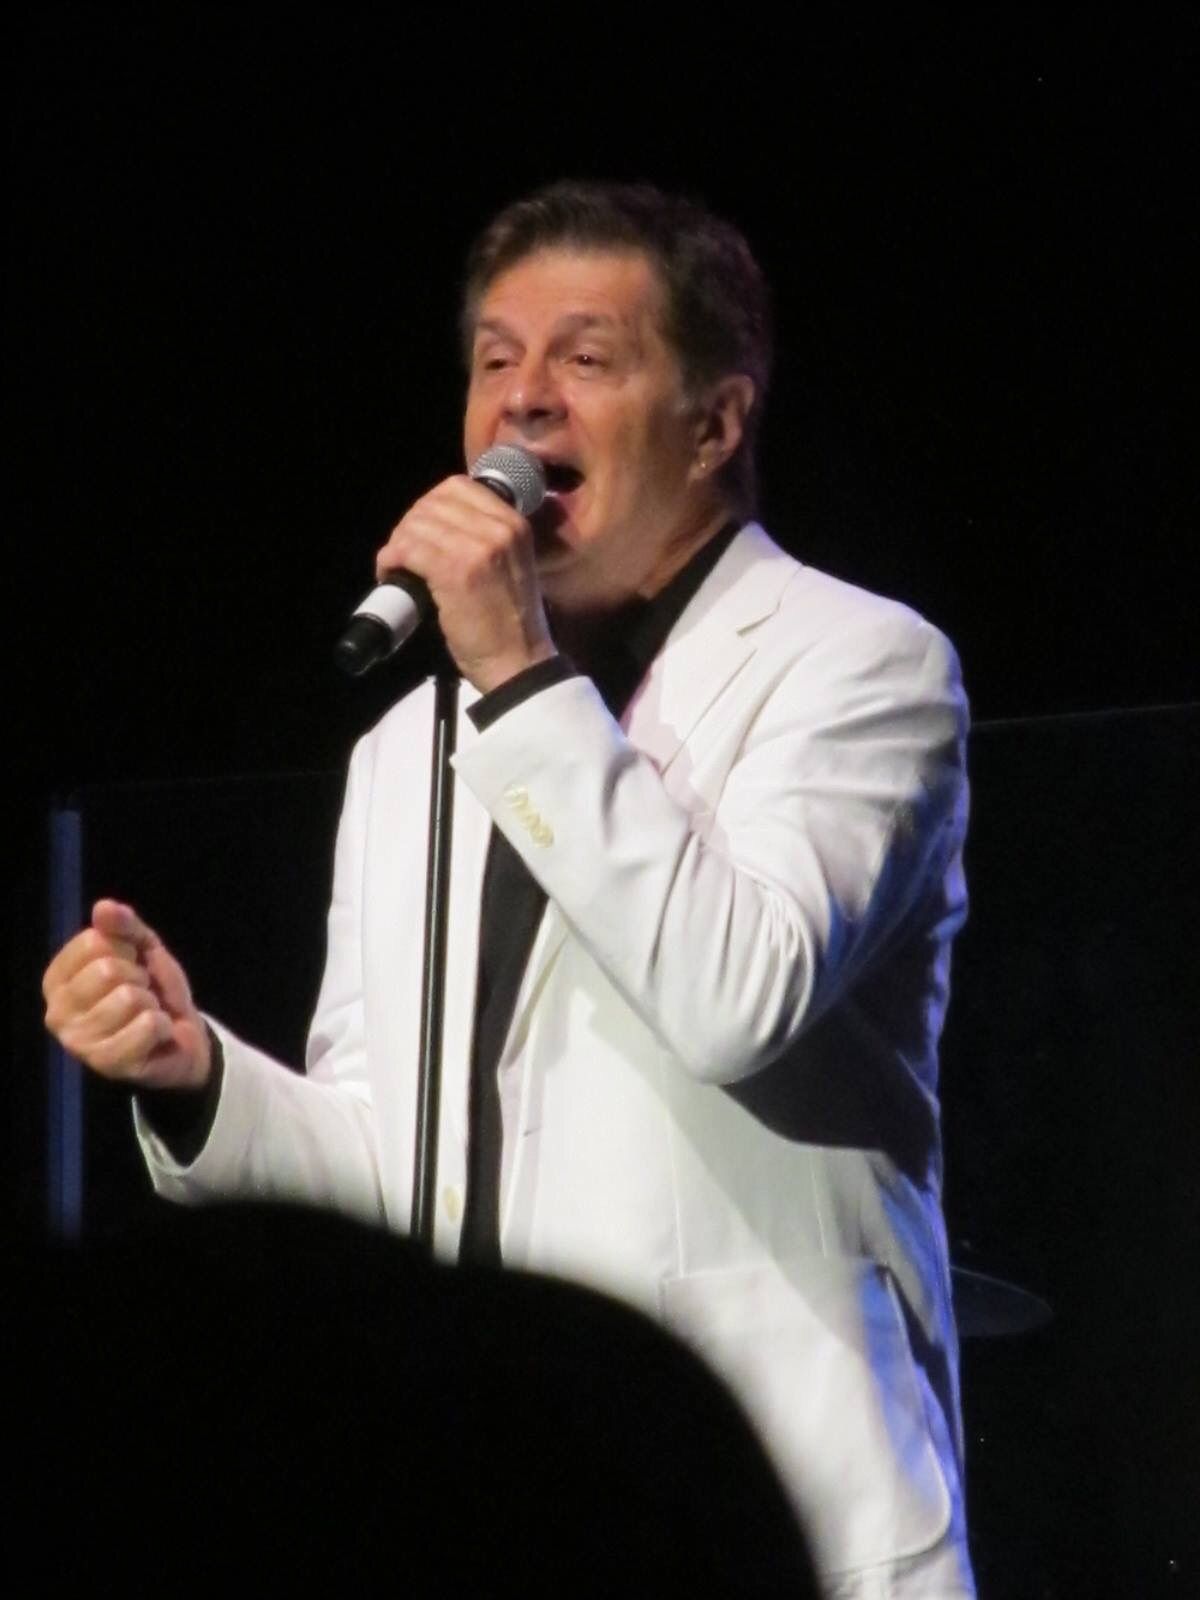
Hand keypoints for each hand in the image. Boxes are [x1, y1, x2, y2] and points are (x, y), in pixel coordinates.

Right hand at [42, 900, 210, 1089]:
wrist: (182, 1036)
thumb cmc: (153, 989)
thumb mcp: (142, 948)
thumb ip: (124, 926)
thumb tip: (103, 907)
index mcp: (56, 980)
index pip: (93, 941)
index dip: (125, 948)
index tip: (130, 965)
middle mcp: (56, 1013)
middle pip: (107, 970)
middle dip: (139, 977)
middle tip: (141, 993)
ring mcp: (79, 1043)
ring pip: (129, 998)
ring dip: (151, 1003)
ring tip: (146, 1014)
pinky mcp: (107, 1065)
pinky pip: (147, 1025)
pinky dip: (162, 1024)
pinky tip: (155, 1035)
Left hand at [376, 475, 556, 692]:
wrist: (519, 662)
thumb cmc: (511, 623)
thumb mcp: (510, 565)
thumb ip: (485, 538)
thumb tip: (437, 523)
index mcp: (514, 523)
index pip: (459, 487)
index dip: (430, 506)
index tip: (422, 531)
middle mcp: (499, 528)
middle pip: (433, 503)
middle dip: (409, 525)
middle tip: (404, 552)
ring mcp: (477, 548)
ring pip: (416, 525)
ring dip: (397, 544)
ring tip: (396, 566)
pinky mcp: (454, 572)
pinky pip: (408, 549)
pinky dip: (391, 560)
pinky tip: (390, 574)